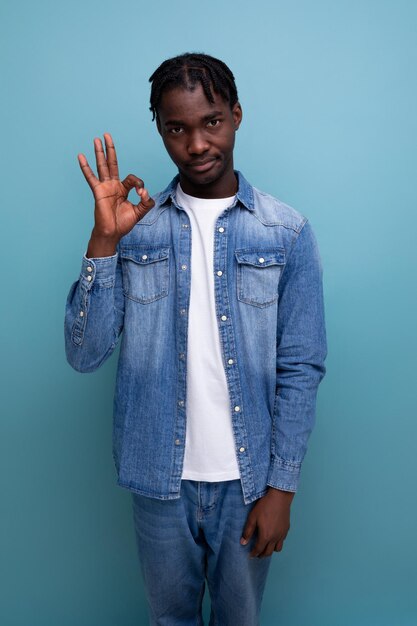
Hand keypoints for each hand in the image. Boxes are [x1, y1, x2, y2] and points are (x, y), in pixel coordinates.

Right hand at [78, 133, 154, 255]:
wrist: (112, 232)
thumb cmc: (124, 223)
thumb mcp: (140, 212)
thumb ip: (146, 201)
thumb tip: (145, 191)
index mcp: (123, 189)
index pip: (132, 178)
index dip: (139, 183)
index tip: (142, 193)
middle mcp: (113, 185)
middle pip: (112, 163)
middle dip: (110, 149)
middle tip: (107, 135)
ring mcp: (105, 187)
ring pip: (102, 166)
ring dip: (99, 152)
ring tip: (96, 139)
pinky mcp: (98, 191)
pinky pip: (91, 177)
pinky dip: (85, 167)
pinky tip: (81, 156)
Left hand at [240, 487, 294, 557]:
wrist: (279, 497)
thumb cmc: (265, 506)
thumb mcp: (253, 517)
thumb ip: (248, 531)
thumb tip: (243, 543)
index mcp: (266, 536)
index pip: (259, 549)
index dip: (254, 553)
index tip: (250, 555)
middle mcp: (275, 538)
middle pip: (268, 552)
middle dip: (262, 555)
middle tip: (257, 554)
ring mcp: (282, 534)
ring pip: (277, 549)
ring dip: (271, 551)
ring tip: (266, 547)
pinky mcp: (286, 529)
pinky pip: (282, 541)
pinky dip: (277, 543)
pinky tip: (273, 538)